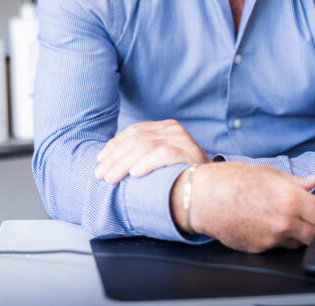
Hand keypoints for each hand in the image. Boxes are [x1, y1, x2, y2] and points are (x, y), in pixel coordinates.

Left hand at [94, 119, 210, 183]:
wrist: (215, 186)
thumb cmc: (183, 176)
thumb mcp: (162, 159)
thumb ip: (144, 154)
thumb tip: (110, 162)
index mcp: (165, 127)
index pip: (133, 132)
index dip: (114, 146)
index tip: (99, 160)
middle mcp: (172, 129)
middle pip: (135, 140)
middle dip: (114, 158)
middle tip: (100, 174)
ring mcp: (181, 139)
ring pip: (144, 147)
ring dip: (122, 164)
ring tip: (110, 178)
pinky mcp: (187, 151)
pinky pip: (162, 155)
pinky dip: (146, 164)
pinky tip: (134, 174)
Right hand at [171, 162, 314, 252]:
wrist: (201, 199)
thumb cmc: (231, 180)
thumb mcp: (266, 172)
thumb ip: (295, 181)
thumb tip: (314, 182)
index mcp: (289, 199)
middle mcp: (284, 222)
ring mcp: (271, 239)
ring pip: (301, 243)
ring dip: (303, 235)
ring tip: (291, 220)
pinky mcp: (260, 249)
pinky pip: (280, 247)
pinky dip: (282, 238)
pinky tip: (270, 225)